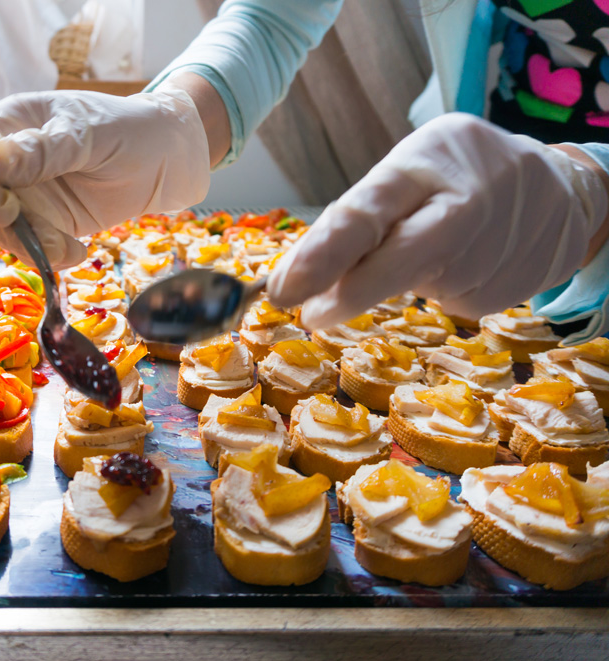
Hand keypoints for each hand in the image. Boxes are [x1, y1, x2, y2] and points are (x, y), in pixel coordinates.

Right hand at [0, 86, 210, 269]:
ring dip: (29, 246)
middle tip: (36, 237)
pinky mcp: (45, 224)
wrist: (169, 159)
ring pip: (0, 230)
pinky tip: (77, 252)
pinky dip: (48, 257)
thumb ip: (39, 150)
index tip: (5, 204)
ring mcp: (25, 195)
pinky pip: (30, 247)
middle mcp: (7, 161)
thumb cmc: (128, 129)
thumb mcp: (86, 134)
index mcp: (7, 124)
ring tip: (70, 247)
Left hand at [267, 113, 608, 328]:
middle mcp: (468, 198)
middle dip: (354, 291)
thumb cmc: (449, 178)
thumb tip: (289, 281)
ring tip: (435, 246)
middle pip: (404, 257)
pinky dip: (448, 289)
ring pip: (430, 287)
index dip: (322, 255)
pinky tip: (469, 260)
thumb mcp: (402, 177)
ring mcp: (501, 241)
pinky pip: (460, 301)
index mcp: (423, 164)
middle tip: (312, 314)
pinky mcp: (519, 281)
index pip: (367, 211)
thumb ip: (352, 224)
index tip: (283, 291)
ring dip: (410, 283)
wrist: (559, 187)